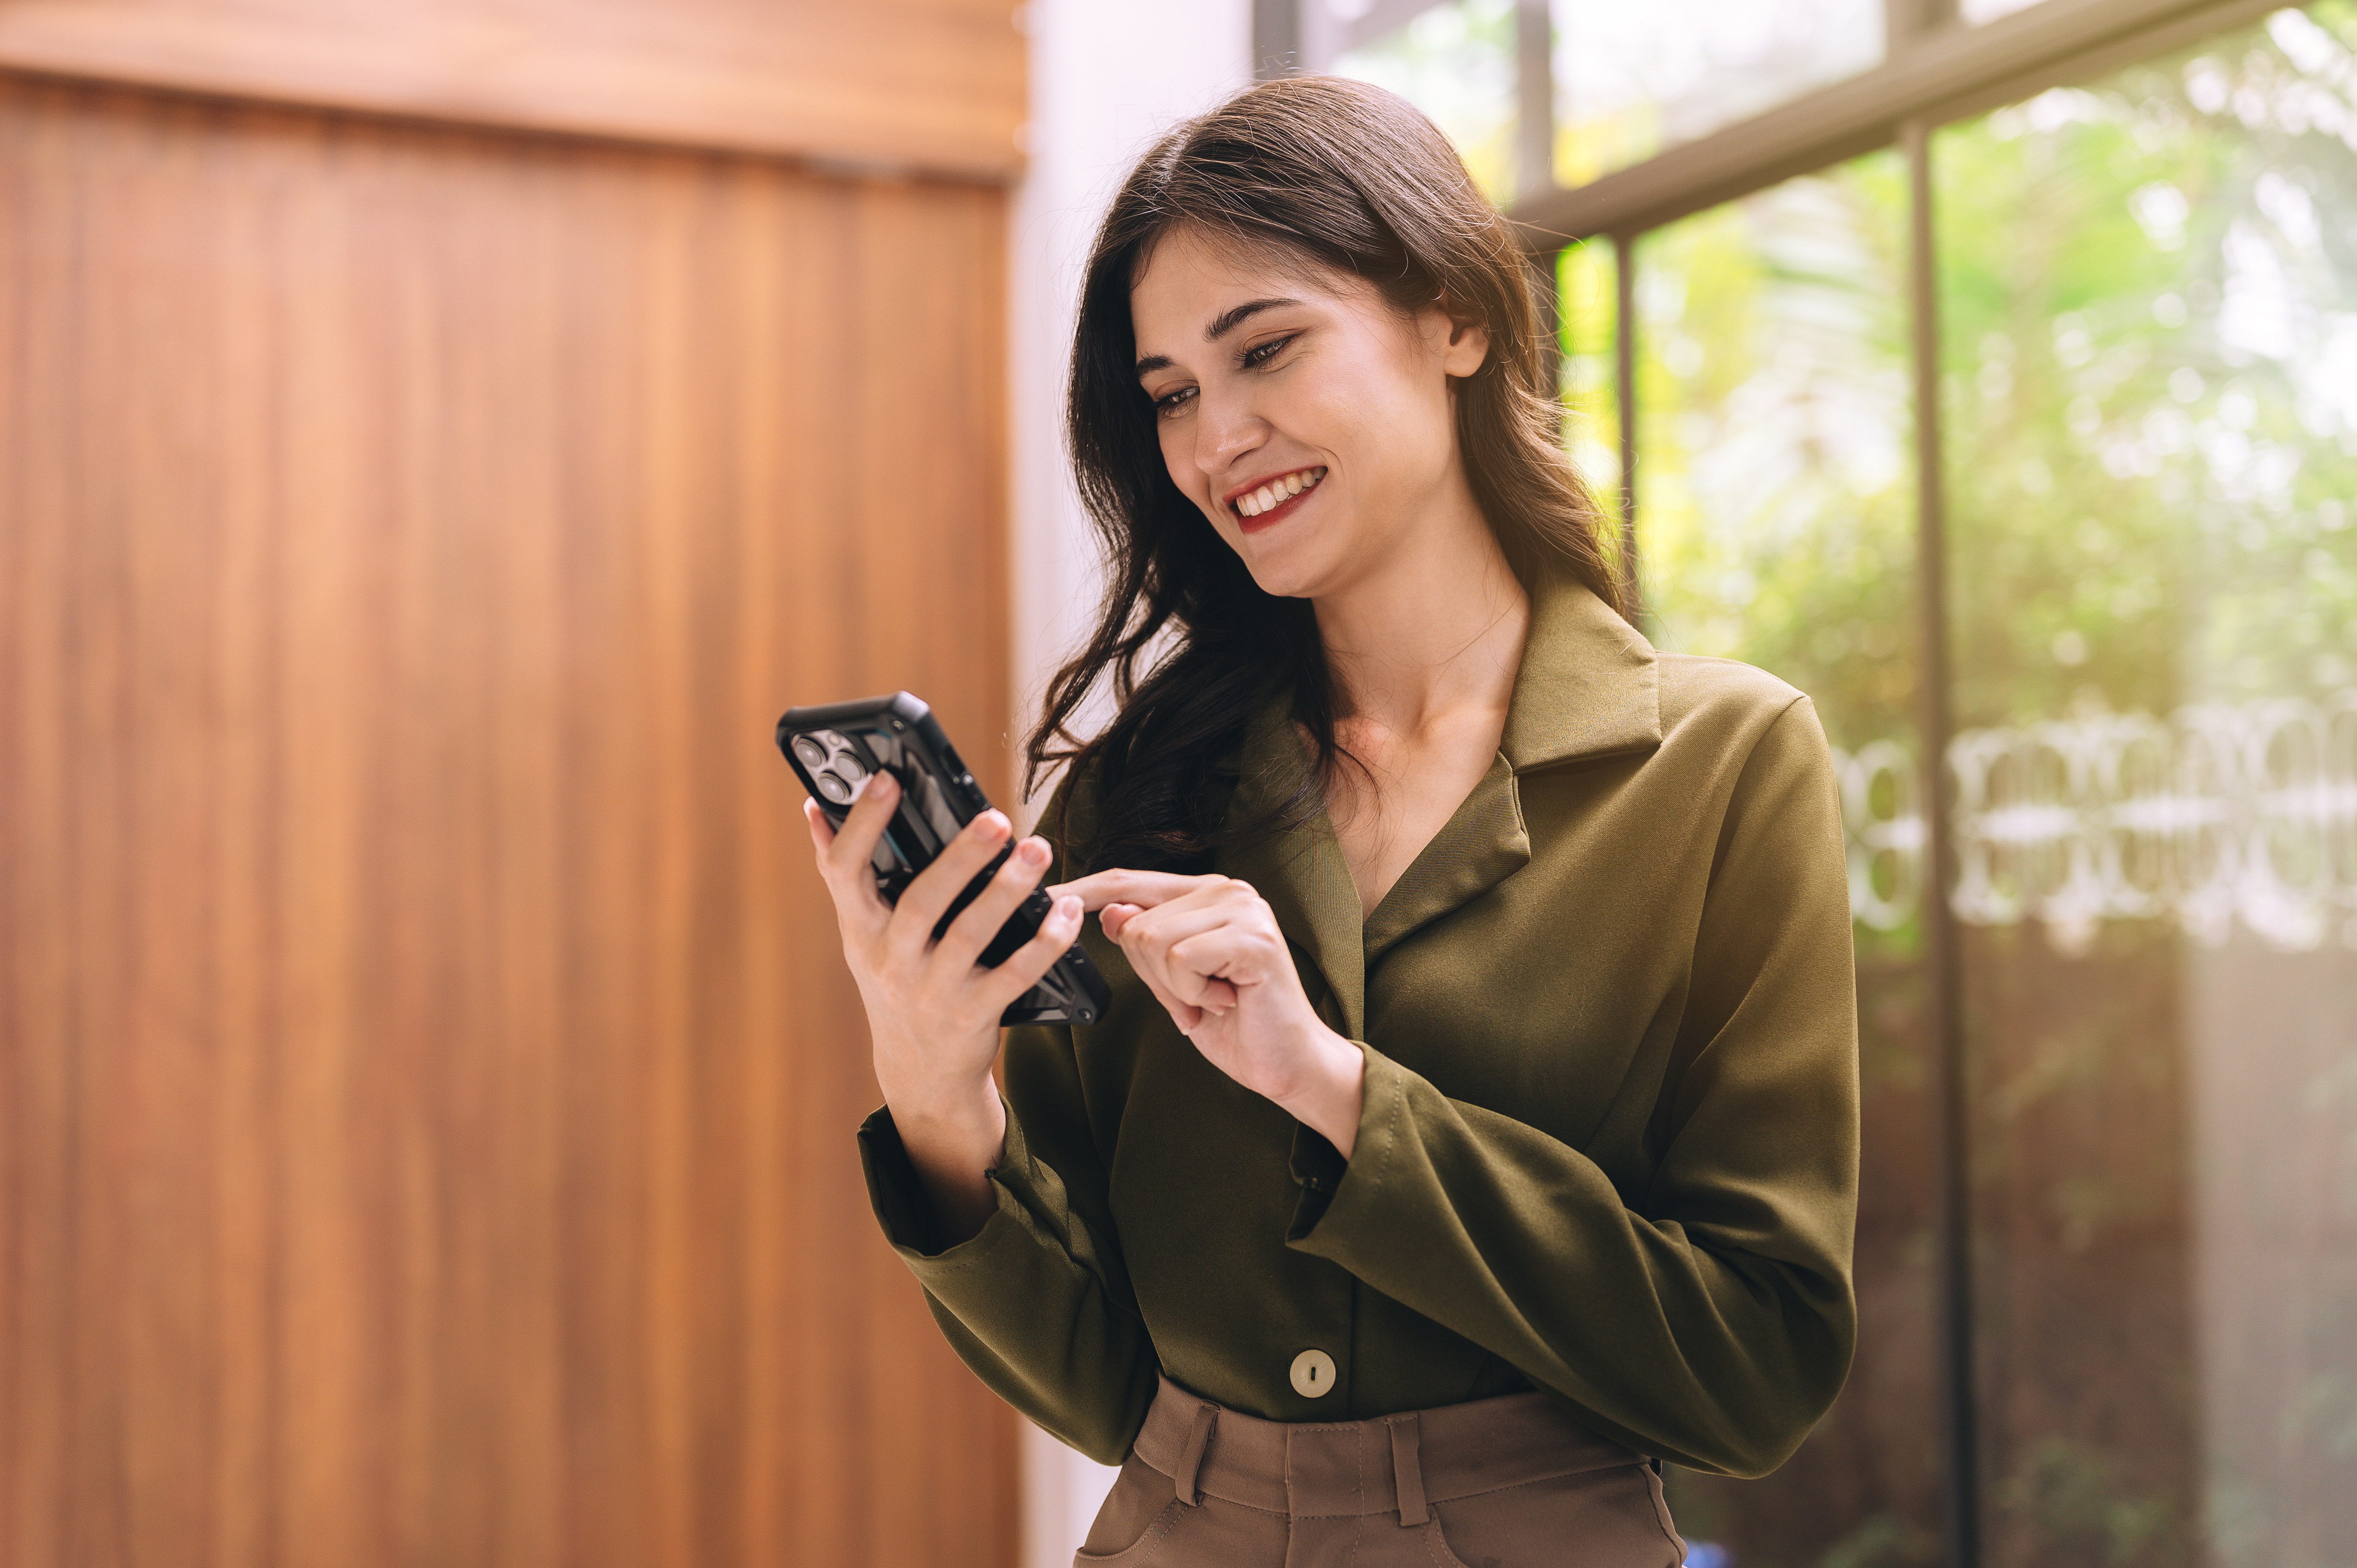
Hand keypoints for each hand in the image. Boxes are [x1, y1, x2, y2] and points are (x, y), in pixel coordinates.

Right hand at [804, 773, 1084, 1241]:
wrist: (920, 1074)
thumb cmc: (894, 982)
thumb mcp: (861, 935)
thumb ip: (845, 873)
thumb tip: (816, 806)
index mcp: (860, 931)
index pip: (846, 872)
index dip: (863, 825)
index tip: (886, 778)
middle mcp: (890, 961)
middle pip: (921, 903)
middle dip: (959, 859)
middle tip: (996, 818)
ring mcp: (932, 992)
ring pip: (971, 935)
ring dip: (1008, 891)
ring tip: (1038, 849)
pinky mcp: (974, 1016)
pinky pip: (1015, 975)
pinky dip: (1044, 943)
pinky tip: (1064, 913)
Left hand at [1058, 870, 1365, 1156]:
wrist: (1290, 1065)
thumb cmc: (1235, 1025)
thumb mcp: (1173, 983)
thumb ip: (1143, 944)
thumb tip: (1108, 910)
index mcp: (1205, 893)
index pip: (1127, 881)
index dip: (1081, 891)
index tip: (1040, 898)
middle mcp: (1227, 888)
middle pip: (1134, 920)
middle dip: (1152, 976)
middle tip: (1196, 1000)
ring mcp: (1244, 908)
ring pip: (1152, 938)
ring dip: (1174, 988)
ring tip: (1212, 1000)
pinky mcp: (1254, 937)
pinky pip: (1180, 958)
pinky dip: (1192, 993)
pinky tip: (1226, 1001)